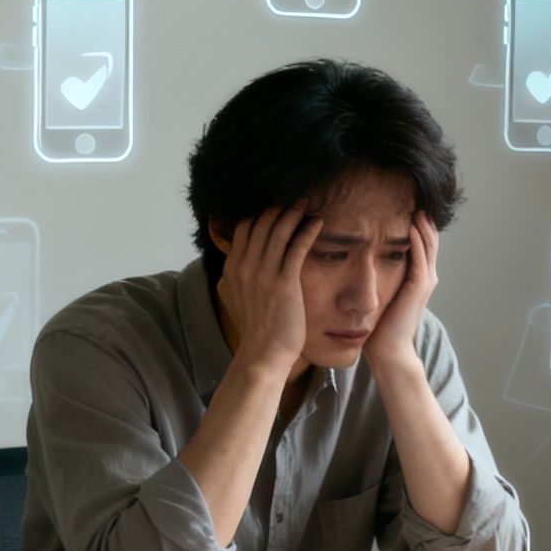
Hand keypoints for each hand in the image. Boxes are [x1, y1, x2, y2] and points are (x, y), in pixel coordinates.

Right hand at [215, 206, 323, 374]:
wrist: (263, 354)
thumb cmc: (258, 329)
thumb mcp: (237, 298)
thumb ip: (237, 277)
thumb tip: (236, 263)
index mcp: (232, 269)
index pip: (244, 228)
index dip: (261, 212)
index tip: (277, 204)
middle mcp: (245, 267)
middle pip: (261, 223)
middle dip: (279, 205)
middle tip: (296, 196)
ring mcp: (263, 274)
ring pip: (278, 230)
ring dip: (294, 212)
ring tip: (308, 203)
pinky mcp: (284, 283)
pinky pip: (296, 247)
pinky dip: (307, 231)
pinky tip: (317, 223)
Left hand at [365, 211, 437, 369]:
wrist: (388, 351)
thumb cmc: (379, 327)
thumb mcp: (379, 294)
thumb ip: (377, 277)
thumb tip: (359, 260)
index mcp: (416, 278)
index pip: (420, 243)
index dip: (415, 223)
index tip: (403, 203)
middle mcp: (425, 277)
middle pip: (428, 239)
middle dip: (422, 218)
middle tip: (415, 196)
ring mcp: (424, 281)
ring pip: (428, 244)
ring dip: (422, 224)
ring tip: (416, 204)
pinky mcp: (418, 287)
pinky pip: (419, 257)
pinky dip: (416, 240)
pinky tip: (410, 225)